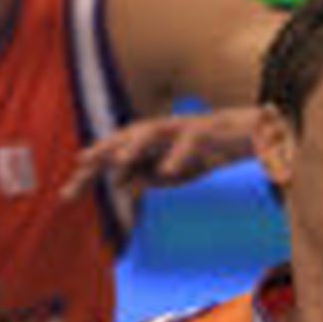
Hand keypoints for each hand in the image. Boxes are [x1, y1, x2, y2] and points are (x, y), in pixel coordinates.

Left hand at [60, 109, 252, 201]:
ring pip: (150, 131)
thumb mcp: (177, 174)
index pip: (114, 156)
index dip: (92, 172)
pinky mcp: (206, 130)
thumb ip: (149, 177)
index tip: (69, 194)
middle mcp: (160, 131)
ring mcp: (181, 127)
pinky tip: (168, 170)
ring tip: (116, 162)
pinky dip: (177, 155)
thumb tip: (120, 184)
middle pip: (124, 137)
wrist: (253, 135)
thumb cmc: (211, 152)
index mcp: (151, 143)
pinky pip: (188, 141)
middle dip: (101, 151)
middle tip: (80, 166)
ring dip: (132, 145)